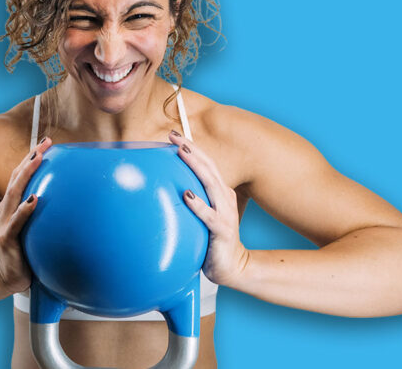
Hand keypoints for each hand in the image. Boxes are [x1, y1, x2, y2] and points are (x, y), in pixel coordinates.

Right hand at [0, 137, 52, 294]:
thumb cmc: (22, 251)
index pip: (22, 176)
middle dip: (30, 158)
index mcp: (13, 206)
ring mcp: (6, 223)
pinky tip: (34, 199)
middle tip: (44, 143)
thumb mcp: (32, 229)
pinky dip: (25, 209)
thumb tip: (69, 202)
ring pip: (15, 193)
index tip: (47, 142)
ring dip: (26, 174)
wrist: (5, 278)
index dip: (32, 158)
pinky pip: (17, 222)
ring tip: (37, 159)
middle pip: (18, 178)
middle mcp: (7, 210)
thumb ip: (42, 216)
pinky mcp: (7, 238)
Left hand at [168, 130, 249, 286]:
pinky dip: (198, 204)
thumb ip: (193, 200)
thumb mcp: (203, 215)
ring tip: (181, 152)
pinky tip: (187, 194)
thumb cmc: (213, 239)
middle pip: (208, 168)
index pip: (206, 164)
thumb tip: (169, 188)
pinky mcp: (222, 230)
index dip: (192, 148)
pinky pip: (209, 215)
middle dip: (191, 149)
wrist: (232, 267)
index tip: (174, 134)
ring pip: (210, 184)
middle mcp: (225, 198)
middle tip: (173, 136)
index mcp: (221, 192)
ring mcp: (225, 213)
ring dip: (195, 166)